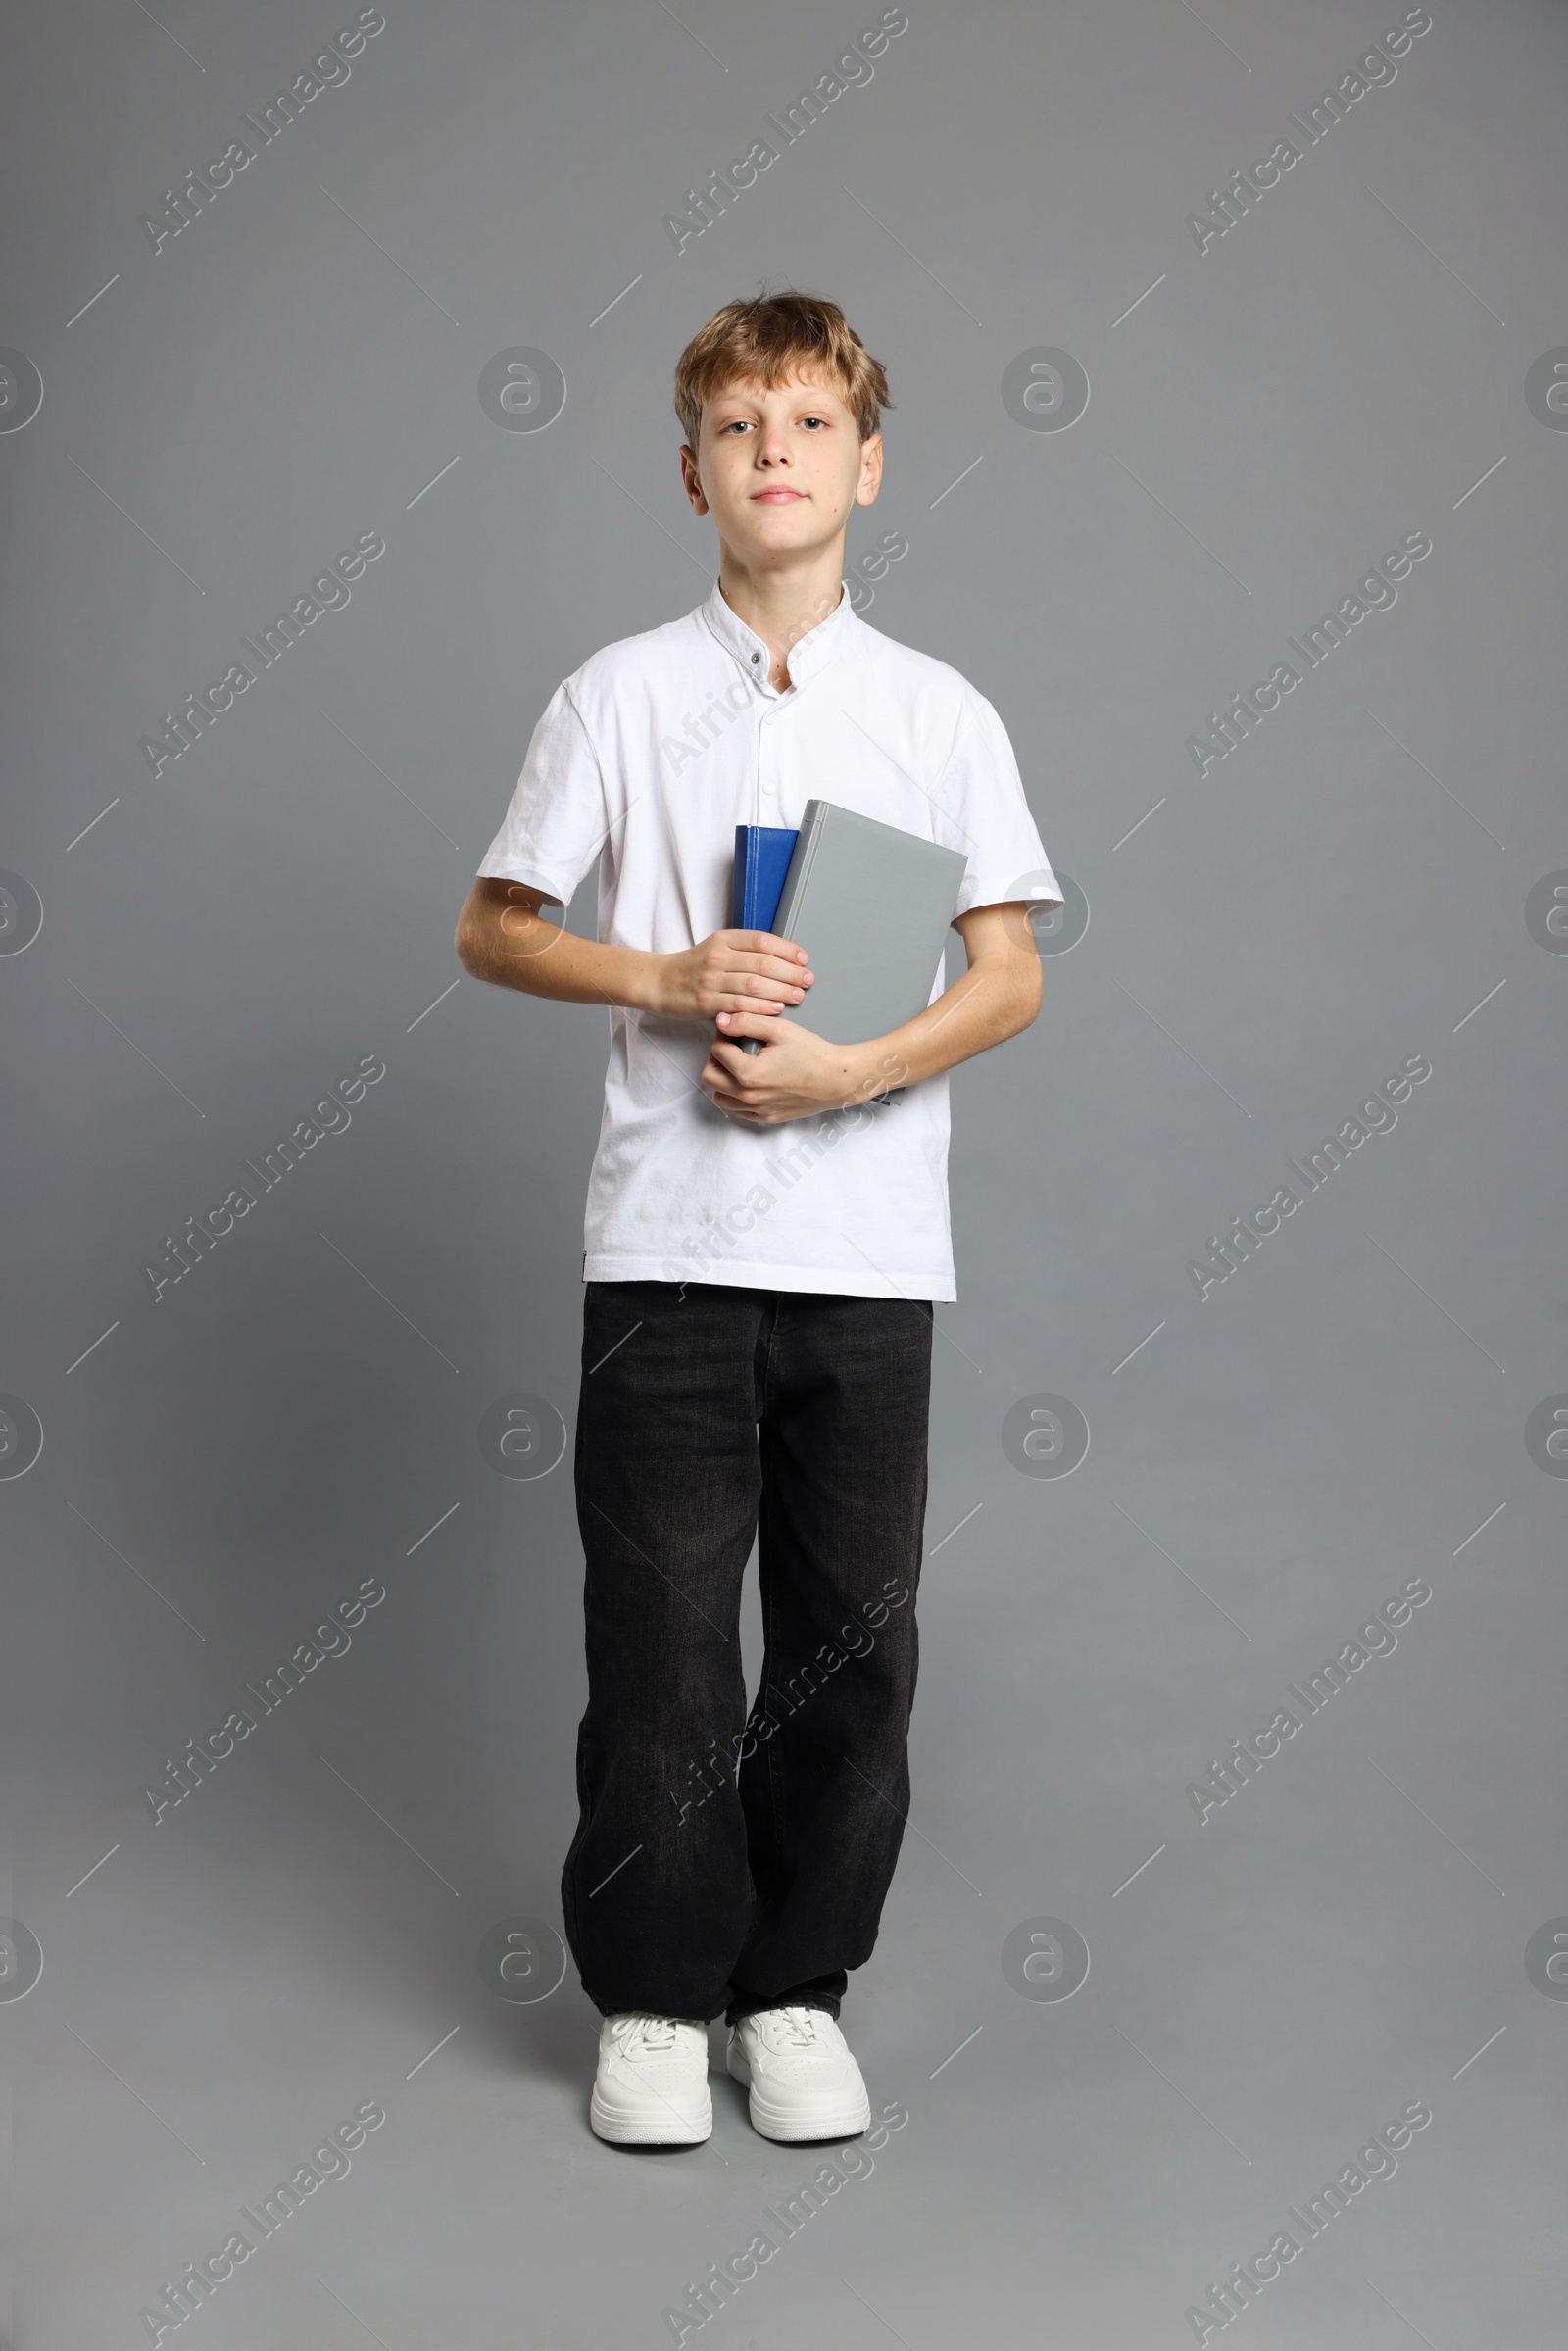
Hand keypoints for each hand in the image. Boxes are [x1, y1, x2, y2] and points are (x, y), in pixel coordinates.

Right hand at [646, 928, 812, 1021]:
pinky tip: (777, 1008)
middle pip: (763, 963)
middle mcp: (717, 956)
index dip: (787, 950)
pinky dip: (761, 1007)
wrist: (659, 982)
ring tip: (797, 996)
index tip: (803, 960)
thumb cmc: (693, 967)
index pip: (762, 940)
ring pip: (754, 984)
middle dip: (791, 972)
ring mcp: (711, 979)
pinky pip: (739, 1004)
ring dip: (781, 991)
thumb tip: (782, 957)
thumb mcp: (717, 947)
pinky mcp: (706, 1002)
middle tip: (807, 980)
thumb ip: (744, 950)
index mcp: (723, 939)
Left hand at [701, 1010, 905, 1123]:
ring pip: (720, 1097)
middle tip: (732, 1046)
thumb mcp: (780, 1029)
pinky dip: (737, 1097)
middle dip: (716, 1058)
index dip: (722, 1033)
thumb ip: (747, 1021)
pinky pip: (738, 1111)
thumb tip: (721, 1021)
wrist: (839, 1080)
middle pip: (710, 1077)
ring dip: (723, 1079)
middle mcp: (748, 1096)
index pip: (717, 1050)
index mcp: (749, 1073)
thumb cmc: (813, 1053)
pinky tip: (751, 1081)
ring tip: (739, 1064)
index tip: (733, 1026)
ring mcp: (757, 1110)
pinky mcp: (767, 1118)